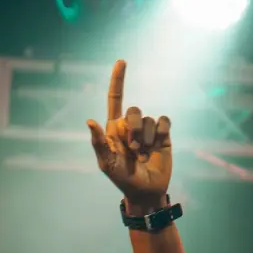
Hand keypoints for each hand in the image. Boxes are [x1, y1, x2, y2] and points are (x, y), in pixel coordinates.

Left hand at [87, 59, 171, 208]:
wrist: (145, 191)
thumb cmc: (122, 179)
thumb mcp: (106, 163)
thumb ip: (98, 142)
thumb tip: (89, 120)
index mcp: (114, 128)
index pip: (115, 99)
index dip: (118, 80)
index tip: (121, 61)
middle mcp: (131, 125)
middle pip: (133, 110)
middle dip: (133, 130)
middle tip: (132, 150)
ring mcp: (147, 129)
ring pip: (148, 119)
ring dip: (146, 139)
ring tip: (143, 156)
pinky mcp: (163, 134)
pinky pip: (164, 122)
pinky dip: (160, 134)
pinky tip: (157, 148)